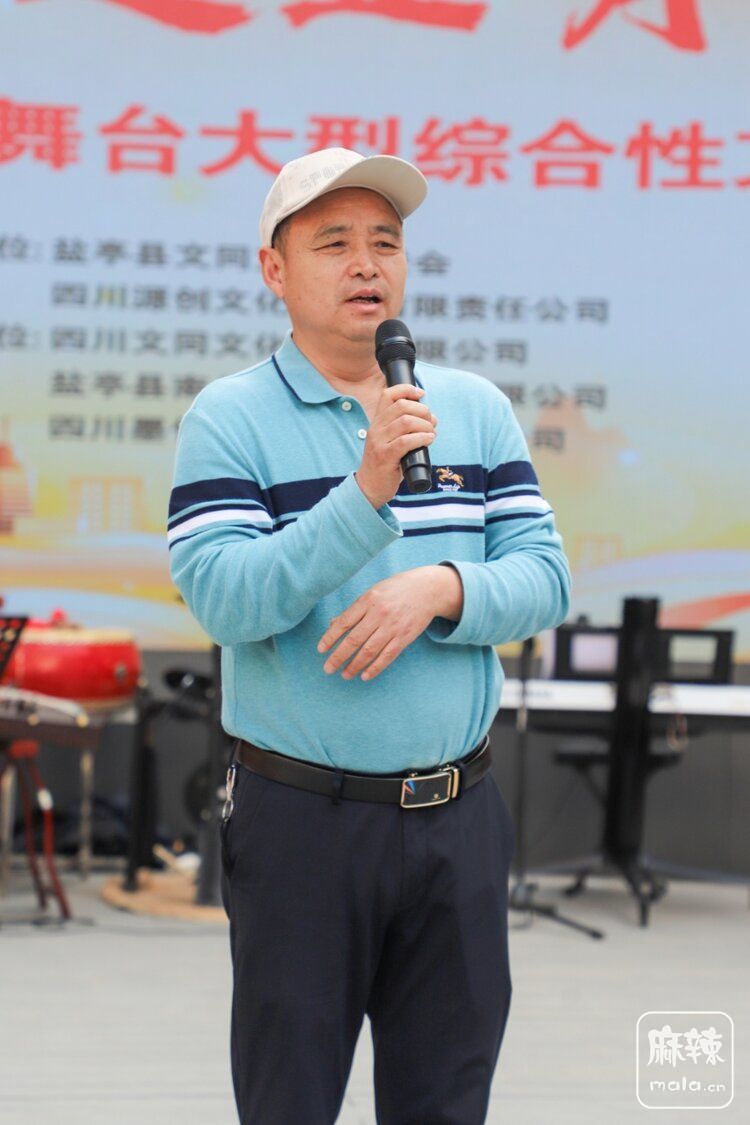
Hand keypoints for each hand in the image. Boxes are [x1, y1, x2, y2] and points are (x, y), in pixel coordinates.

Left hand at [317, 565, 462, 681]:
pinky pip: (387, 656)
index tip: (320, 650)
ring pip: (369, 651)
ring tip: (345, 675)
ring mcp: (393, 627)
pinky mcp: (404, 637)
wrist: (427, 589)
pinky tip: (364, 675)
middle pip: (354, 640)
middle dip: (338, 657)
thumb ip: (355, 609)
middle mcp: (379, 614)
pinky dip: (375, 668)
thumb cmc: (396, 590)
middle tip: (328, 669)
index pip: (344, 622)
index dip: (330, 638)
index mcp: (368, 600)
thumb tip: (333, 625)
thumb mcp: (373, 593)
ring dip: (355, 666)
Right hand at [356, 383, 437, 509]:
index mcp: (377, 422)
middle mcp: (376, 429)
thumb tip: (432, 418)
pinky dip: (421, 438)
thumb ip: (407, 428)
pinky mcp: (385, 457)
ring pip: (406, 421)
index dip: (406, 389)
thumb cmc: (386, 464)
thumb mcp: (392, 441)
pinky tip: (428, 440)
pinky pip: (406, 441)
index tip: (421, 394)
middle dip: (422, 410)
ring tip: (431, 433)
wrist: (369, 487)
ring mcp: (379, 442)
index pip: (388, 395)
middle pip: (401, 406)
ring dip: (425, 425)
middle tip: (431, 422)